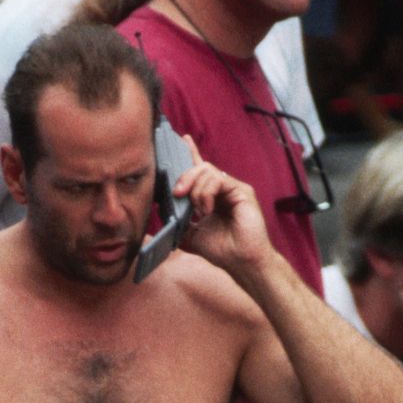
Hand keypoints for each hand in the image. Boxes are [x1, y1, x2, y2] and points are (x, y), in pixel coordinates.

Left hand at [173, 140, 273, 275]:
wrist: (242, 262)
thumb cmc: (222, 251)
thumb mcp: (191, 237)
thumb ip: (178, 225)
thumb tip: (160, 220)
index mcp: (211, 197)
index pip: (199, 171)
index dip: (190, 154)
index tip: (180, 140)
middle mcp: (223, 189)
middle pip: (200, 168)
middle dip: (184, 177)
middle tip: (177, 193)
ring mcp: (233, 188)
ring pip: (207, 171)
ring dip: (196, 190)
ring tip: (198, 211)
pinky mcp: (241, 190)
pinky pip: (218, 179)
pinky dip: (207, 193)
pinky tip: (207, 210)